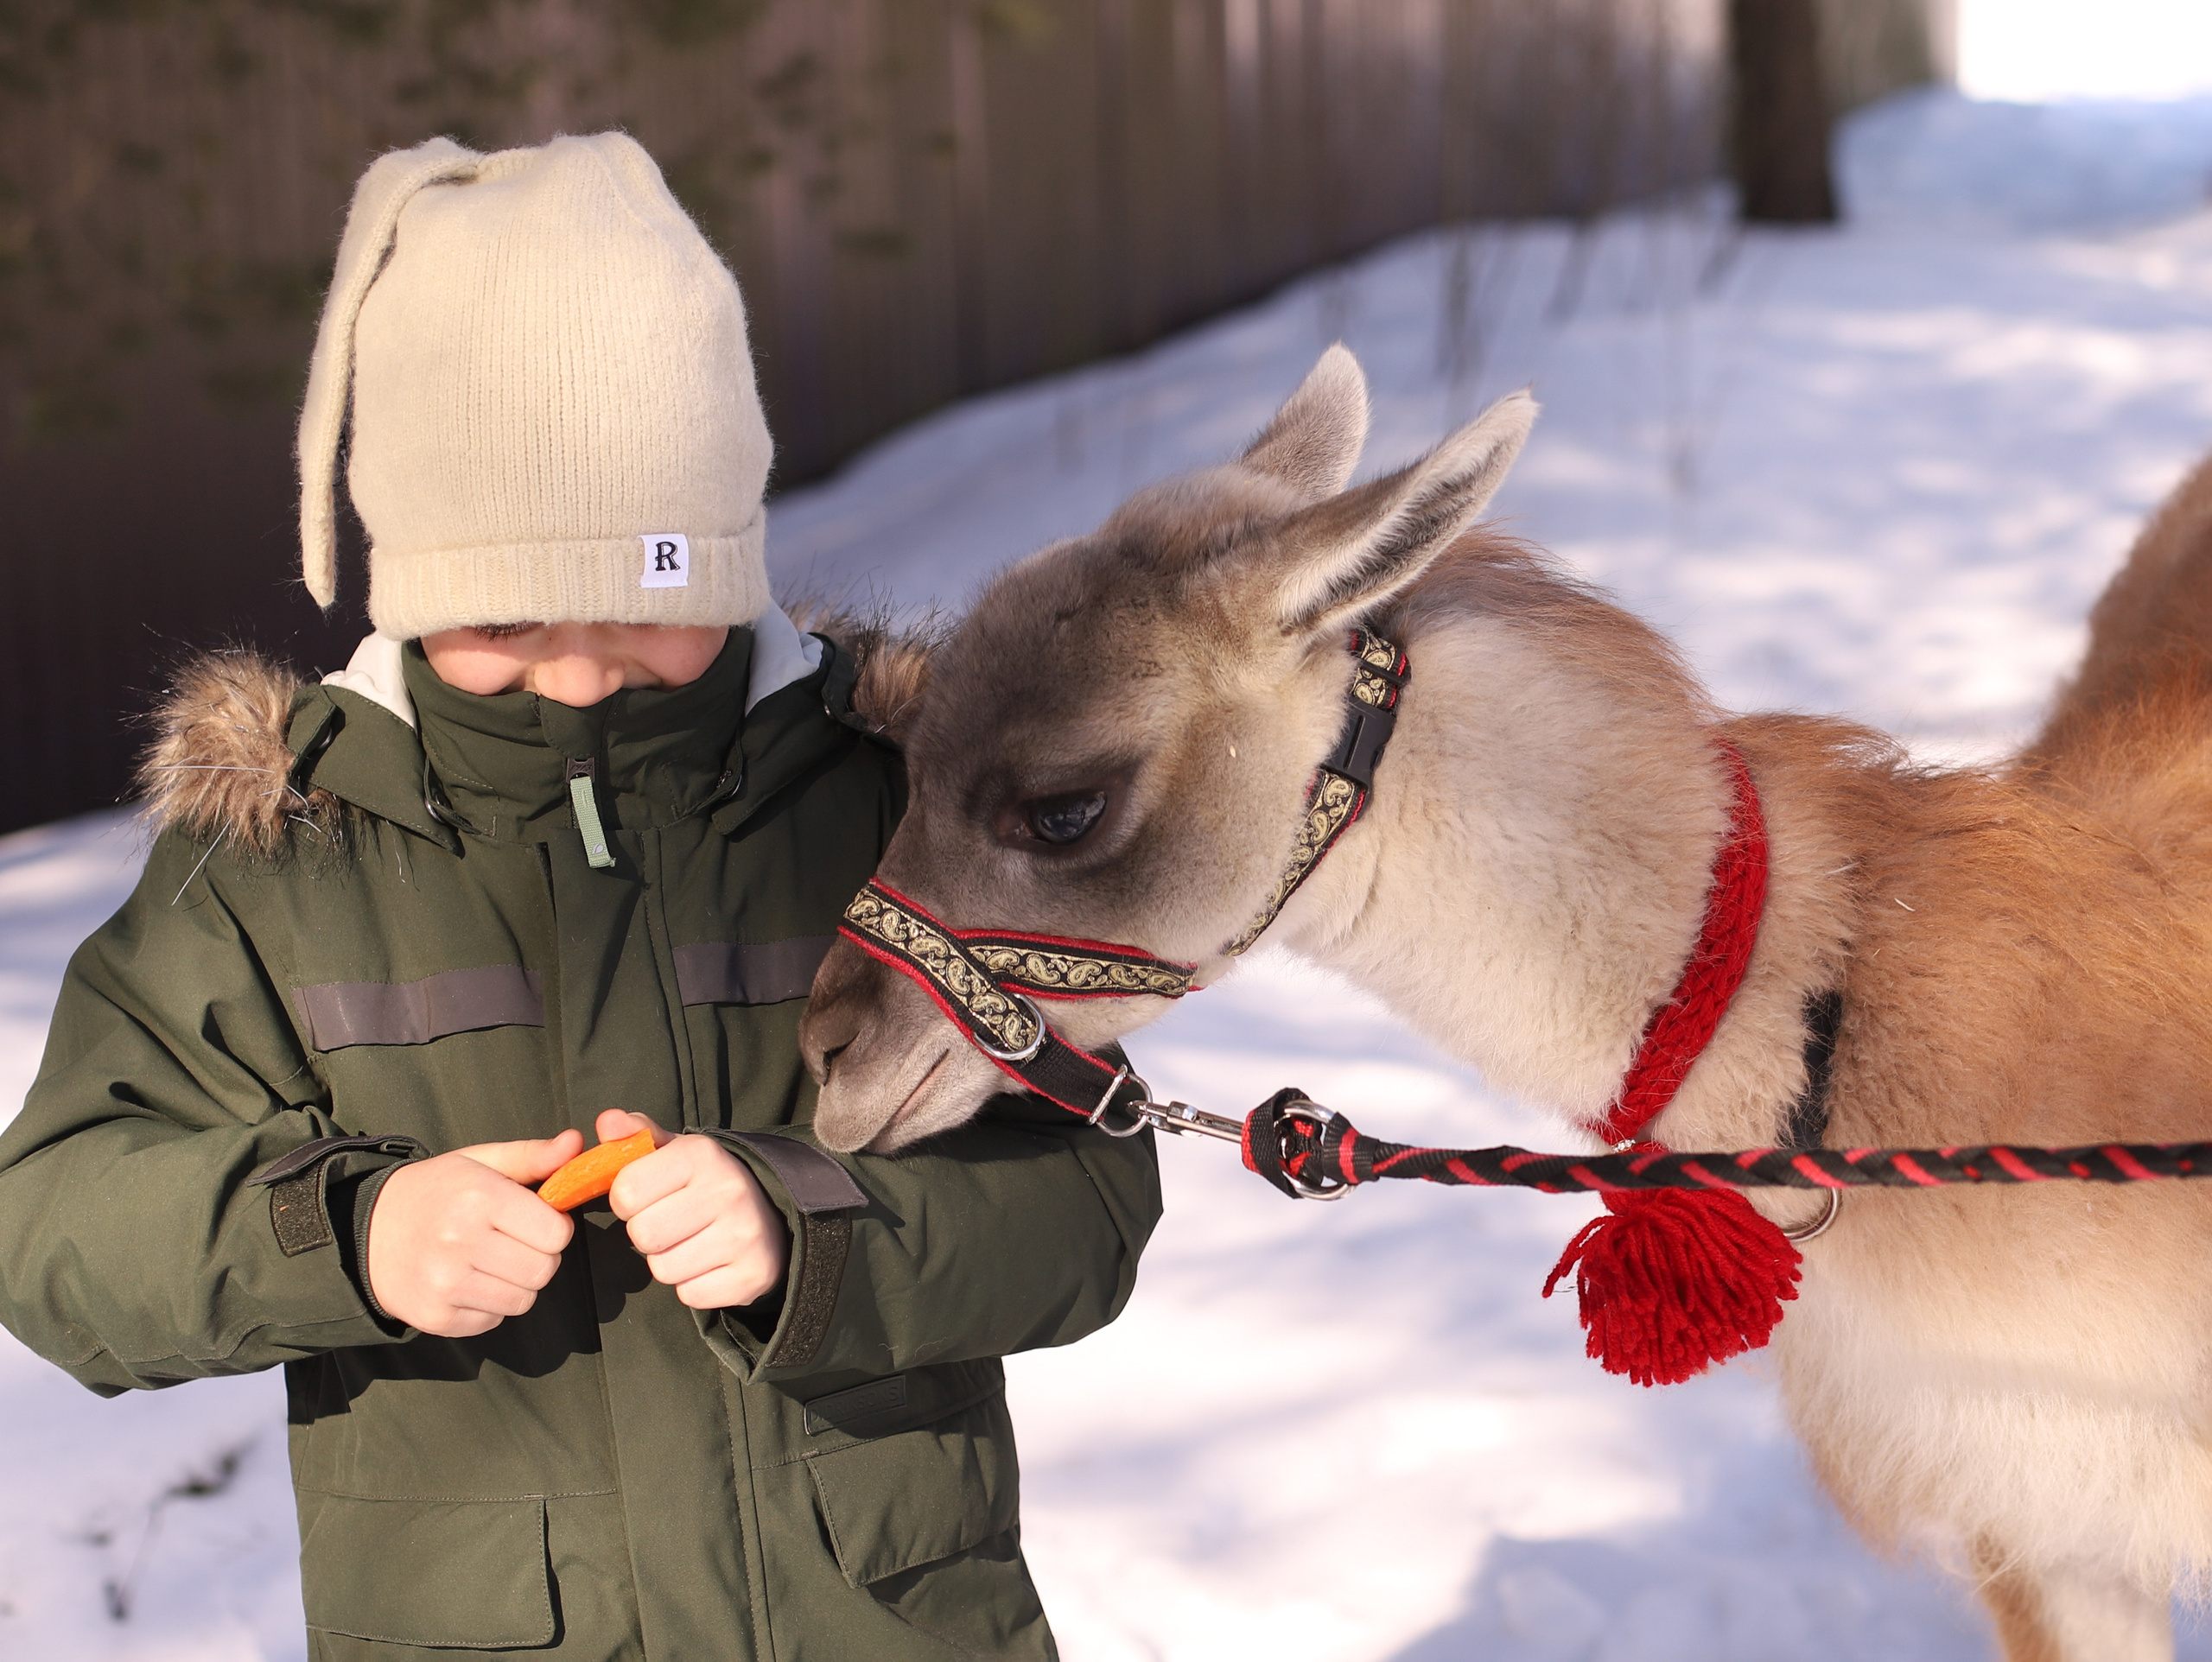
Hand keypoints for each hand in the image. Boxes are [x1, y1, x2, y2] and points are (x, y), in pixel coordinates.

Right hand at [365, 1130, 580, 1337]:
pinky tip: (468, 1282)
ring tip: (490, 1262)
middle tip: (513, 1243)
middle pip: (544, 1270)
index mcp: (478, 1196)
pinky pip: (493, 1321)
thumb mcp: (479, 1162)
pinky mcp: (435, 1317)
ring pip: (523, 1300)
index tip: (534, 1221)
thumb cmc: (434, 1192)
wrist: (363, 1230)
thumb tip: (576, 1143)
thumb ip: (532, 1156)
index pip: (556, 1233)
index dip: (553, 1227)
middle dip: (539, 1257)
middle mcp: (460, 1240)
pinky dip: (489, 1306)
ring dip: (516, 1284)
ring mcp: (445, 1283)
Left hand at [601, 1110, 790, 1309]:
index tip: (649, 1196)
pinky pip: (689, 1295)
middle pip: (643, 1235)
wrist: (771, 1212)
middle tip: (670, 1221)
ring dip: (668, 1260)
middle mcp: (728, 1191)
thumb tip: (605, 1121)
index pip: (626, 1193)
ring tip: (691, 1241)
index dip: (628, 1199)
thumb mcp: (673, 1150)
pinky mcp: (752, 1276)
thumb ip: (635, 1135)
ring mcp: (744, 1236)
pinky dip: (692, 1284)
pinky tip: (709, 1262)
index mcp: (702, 1155)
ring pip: (663, 1269)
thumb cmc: (705, 1181)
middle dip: (647, 1232)